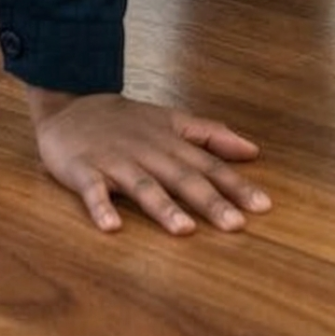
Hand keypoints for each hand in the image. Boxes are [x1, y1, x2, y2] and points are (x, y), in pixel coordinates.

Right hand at [27, 88, 271, 234]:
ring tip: (184, 230)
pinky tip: (111, 226)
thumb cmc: (127, 122)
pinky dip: (101, 208)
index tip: (263, 206)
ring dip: (163, 207)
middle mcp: (148, 152)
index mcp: (171, 142)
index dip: (236, 185)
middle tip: (236, 225)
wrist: (71, 105)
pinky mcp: (83, 171)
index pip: (209, 164)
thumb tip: (253, 150)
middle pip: (183, 178)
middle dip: (210, 201)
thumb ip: (212, 134)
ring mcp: (115, 161)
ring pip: (143, 186)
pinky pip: (93, 191)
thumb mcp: (172, 120)